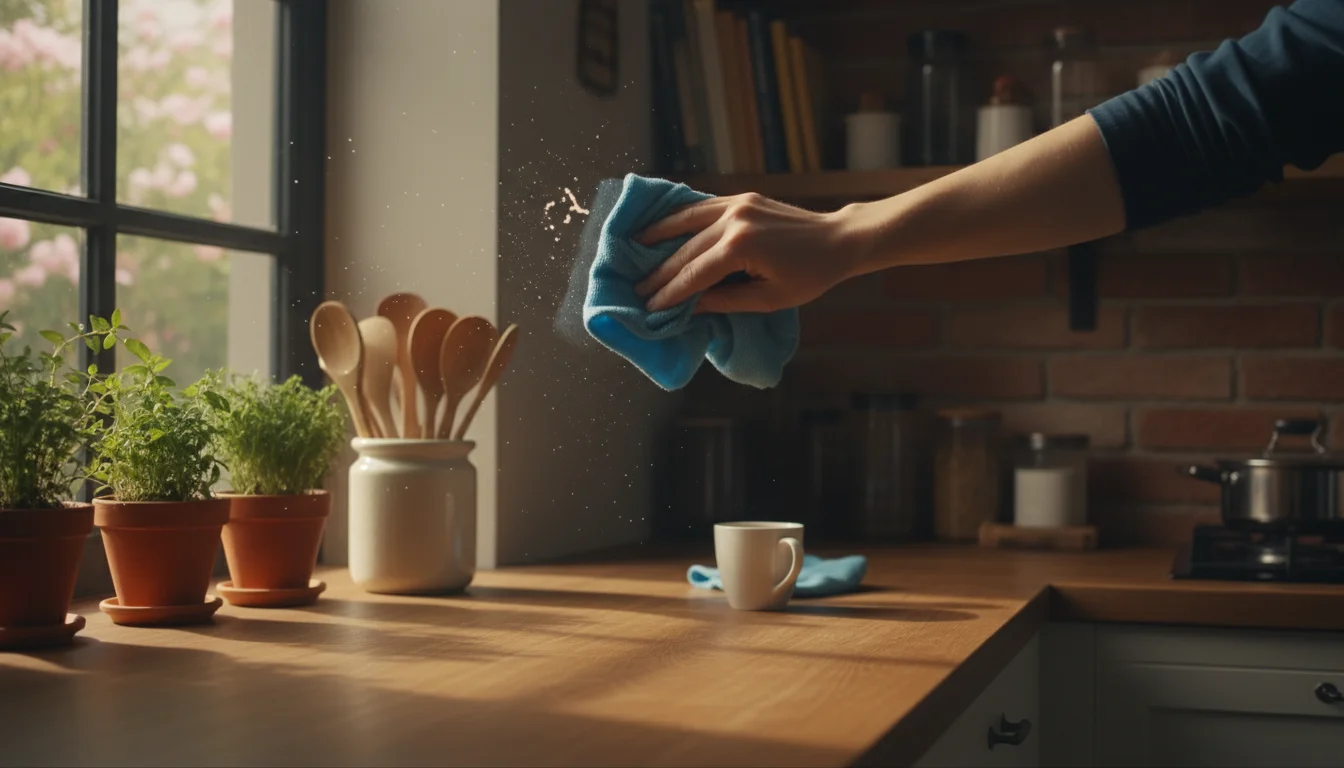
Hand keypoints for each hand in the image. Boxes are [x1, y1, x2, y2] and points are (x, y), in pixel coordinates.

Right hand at [634, 193, 860, 313]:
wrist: (838, 239)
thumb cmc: (810, 276)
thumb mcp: (769, 299)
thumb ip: (726, 301)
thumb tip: (691, 305)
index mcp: (741, 247)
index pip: (694, 274)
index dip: (670, 293)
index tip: (649, 307)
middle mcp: (734, 219)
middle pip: (685, 249)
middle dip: (660, 272)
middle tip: (637, 289)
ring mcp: (737, 203)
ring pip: (687, 218)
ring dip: (659, 234)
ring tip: (635, 246)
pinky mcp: (742, 197)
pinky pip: (702, 206)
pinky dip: (680, 215)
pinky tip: (664, 223)